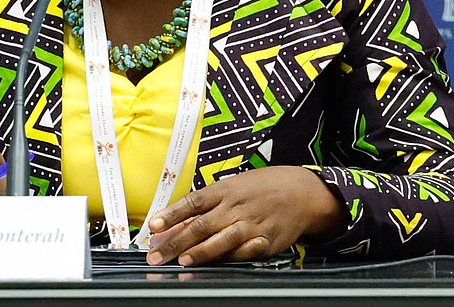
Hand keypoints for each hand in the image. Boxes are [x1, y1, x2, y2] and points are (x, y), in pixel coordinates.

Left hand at [145, 166, 346, 265]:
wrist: (300, 191)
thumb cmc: (260, 189)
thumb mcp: (232, 188)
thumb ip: (204, 207)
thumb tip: (171, 225)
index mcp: (224, 191)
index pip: (192, 202)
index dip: (172, 214)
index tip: (153, 226)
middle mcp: (235, 207)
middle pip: (201, 225)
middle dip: (176, 241)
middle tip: (157, 254)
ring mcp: (251, 224)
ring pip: (222, 239)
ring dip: (201, 251)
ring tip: (183, 261)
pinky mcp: (266, 241)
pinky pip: (246, 252)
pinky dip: (232, 258)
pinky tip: (218, 265)